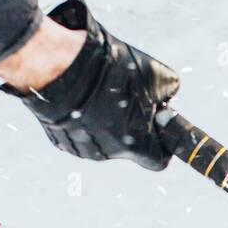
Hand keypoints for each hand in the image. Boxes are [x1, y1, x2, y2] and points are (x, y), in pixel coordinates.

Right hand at [0, 0, 180, 170]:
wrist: (59, 67)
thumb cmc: (110, 71)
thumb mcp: (154, 73)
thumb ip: (168, 90)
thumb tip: (167, 97)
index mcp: (136, 144)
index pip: (158, 160)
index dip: (162, 145)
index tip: (158, 127)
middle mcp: (110, 153)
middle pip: (129, 147)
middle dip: (131, 126)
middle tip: (126, 97)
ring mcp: (83, 149)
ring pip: (103, 140)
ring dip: (105, 122)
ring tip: (98, 92)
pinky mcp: (60, 141)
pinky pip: (80, 134)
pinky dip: (83, 120)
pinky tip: (79, 98)